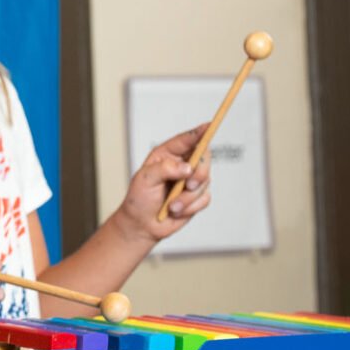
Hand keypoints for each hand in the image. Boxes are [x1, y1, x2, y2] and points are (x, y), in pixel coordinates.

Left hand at [113, 123, 212, 241]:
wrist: (143, 224)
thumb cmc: (139, 199)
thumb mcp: (144, 180)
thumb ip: (164, 169)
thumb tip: (187, 167)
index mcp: (166, 155)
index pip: (187, 140)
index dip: (199, 132)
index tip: (210, 125)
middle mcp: (181, 164)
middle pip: (204, 158)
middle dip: (198, 174)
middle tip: (188, 185)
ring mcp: (191, 180)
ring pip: (205, 181)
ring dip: (188, 197)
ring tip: (171, 205)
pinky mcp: (197, 196)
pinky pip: (205, 198)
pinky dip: (191, 207)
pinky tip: (176, 210)